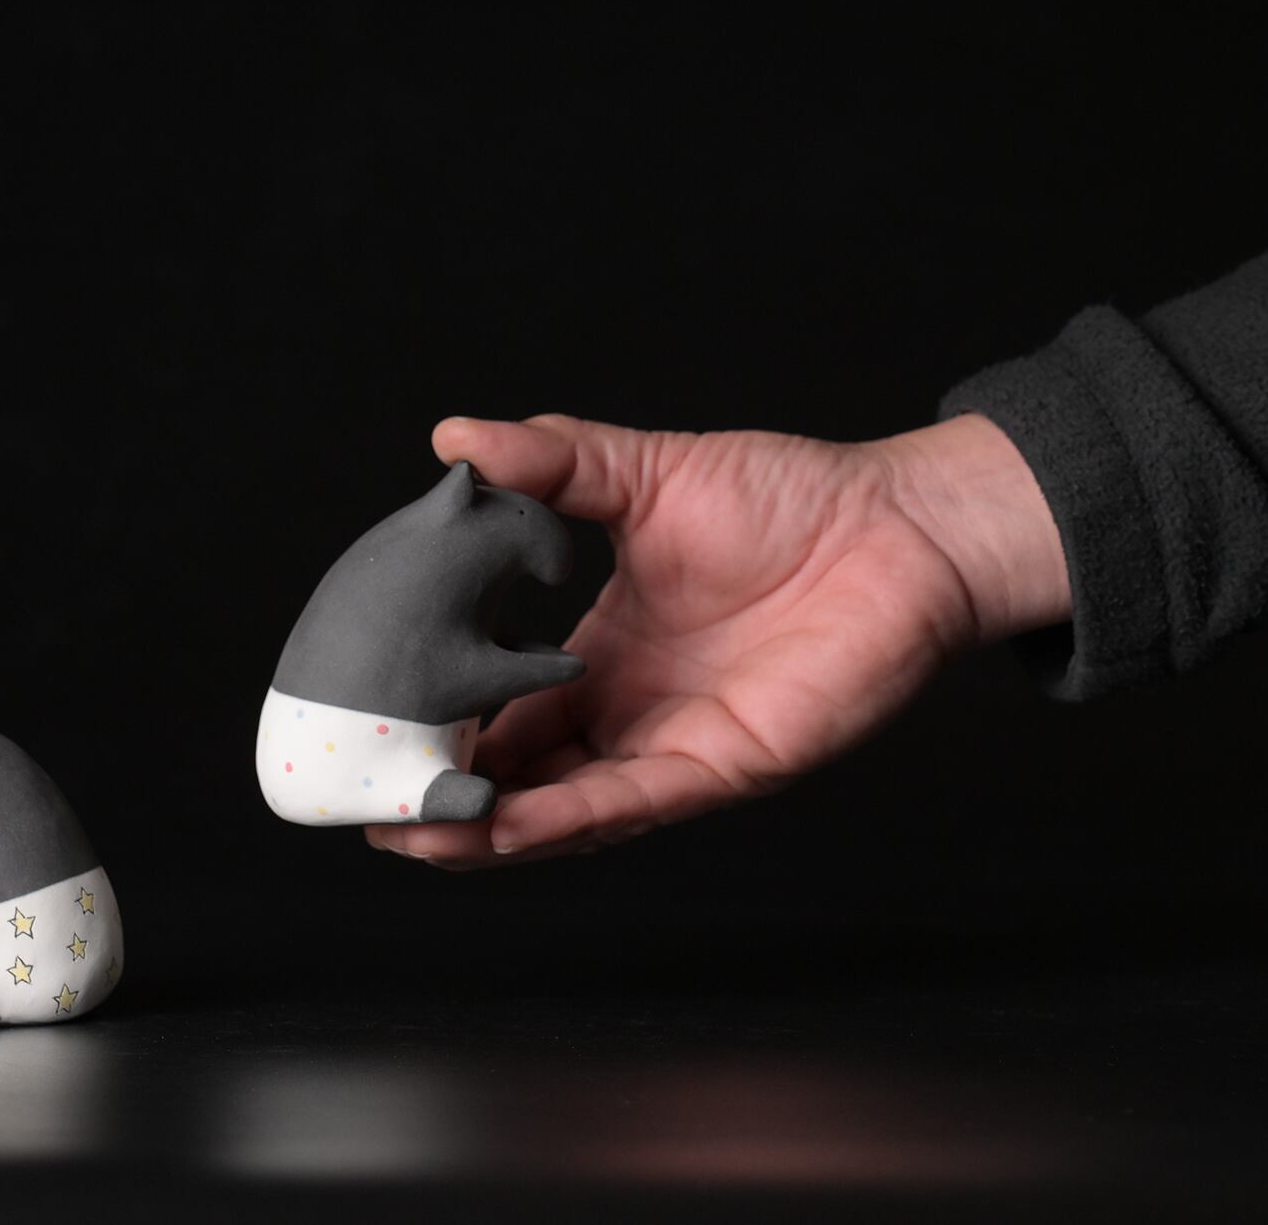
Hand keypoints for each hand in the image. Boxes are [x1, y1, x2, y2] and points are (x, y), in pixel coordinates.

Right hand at [365, 412, 1067, 868]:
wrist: (900, 525)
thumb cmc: (790, 497)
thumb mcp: (641, 471)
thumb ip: (549, 461)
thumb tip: (454, 436)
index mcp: (604, 652)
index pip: (502, 707)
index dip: (439, 722)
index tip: (369, 723)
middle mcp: (632, 710)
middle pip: (519, 774)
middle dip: (445, 793)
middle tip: (367, 799)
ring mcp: (675, 744)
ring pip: (563, 808)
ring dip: (489, 827)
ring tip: (411, 831)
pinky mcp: (725, 765)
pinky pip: (631, 803)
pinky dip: (565, 818)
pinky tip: (503, 825)